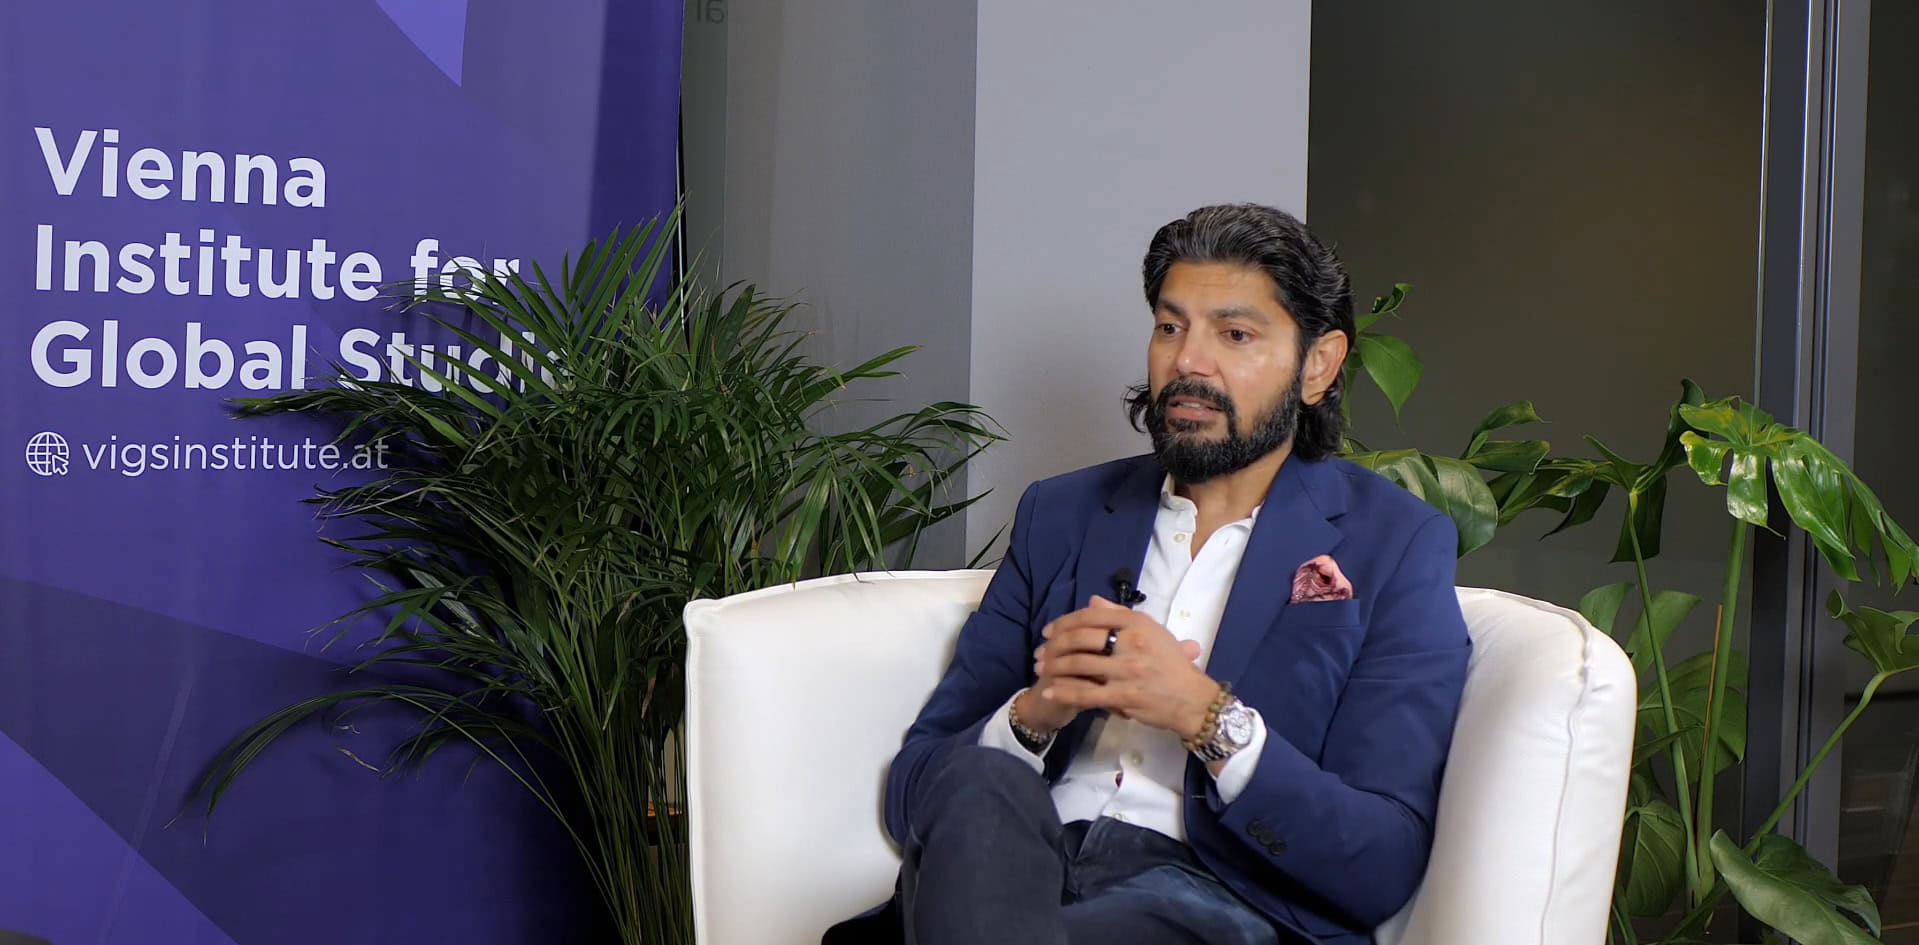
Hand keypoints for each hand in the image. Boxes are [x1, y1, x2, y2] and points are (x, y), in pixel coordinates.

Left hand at [1031, 596, 1215, 738]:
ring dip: (1054, 667)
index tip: (1049, 630)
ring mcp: (1127, 670)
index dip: (1065, 622)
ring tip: (1040, 670)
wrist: (1193, 699)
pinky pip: (1086, 693)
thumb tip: (1092, 600)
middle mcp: (1132, 643)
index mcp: (1138, 623)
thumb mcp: (1153, 632)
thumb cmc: (1172, 664)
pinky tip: (1049, 693)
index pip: (1092, 615)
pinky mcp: (1124, 696)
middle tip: (1039, 652)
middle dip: (1054, 645)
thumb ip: (1120, 614)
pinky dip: (1064, 693)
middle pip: (1081, 638)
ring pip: (1079, 665)